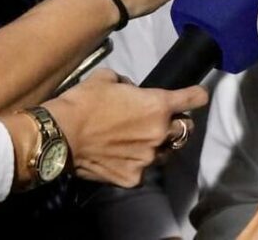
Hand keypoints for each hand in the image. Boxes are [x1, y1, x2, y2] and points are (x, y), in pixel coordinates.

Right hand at [45, 68, 208, 187]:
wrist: (60, 135)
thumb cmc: (84, 101)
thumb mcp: (108, 79)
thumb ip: (128, 85)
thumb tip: (132, 92)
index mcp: (158, 105)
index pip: (194, 99)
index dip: (197, 96)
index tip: (197, 97)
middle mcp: (159, 133)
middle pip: (185, 130)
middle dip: (177, 124)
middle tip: (161, 122)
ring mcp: (148, 158)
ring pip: (166, 153)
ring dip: (159, 146)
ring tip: (141, 143)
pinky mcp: (133, 178)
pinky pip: (142, 170)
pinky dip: (136, 164)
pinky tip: (121, 159)